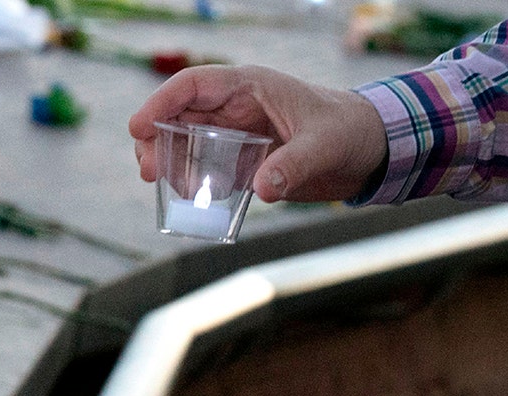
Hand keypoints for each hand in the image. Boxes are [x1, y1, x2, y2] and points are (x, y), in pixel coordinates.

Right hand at [128, 65, 388, 202]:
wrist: (369, 149)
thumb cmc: (349, 131)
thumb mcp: (324, 146)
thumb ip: (293, 165)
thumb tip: (262, 189)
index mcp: (250, 86)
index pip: (193, 85)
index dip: (161, 103)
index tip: (139, 128)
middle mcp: (235, 107)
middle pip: (179, 114)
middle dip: (156, 139)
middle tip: (149, 170)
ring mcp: (236, 133)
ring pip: (185, 140)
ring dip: (169, 160)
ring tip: (162, 184)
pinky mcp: (242, 160)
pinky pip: (204, 167)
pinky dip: (190, 181)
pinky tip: (190, 197)